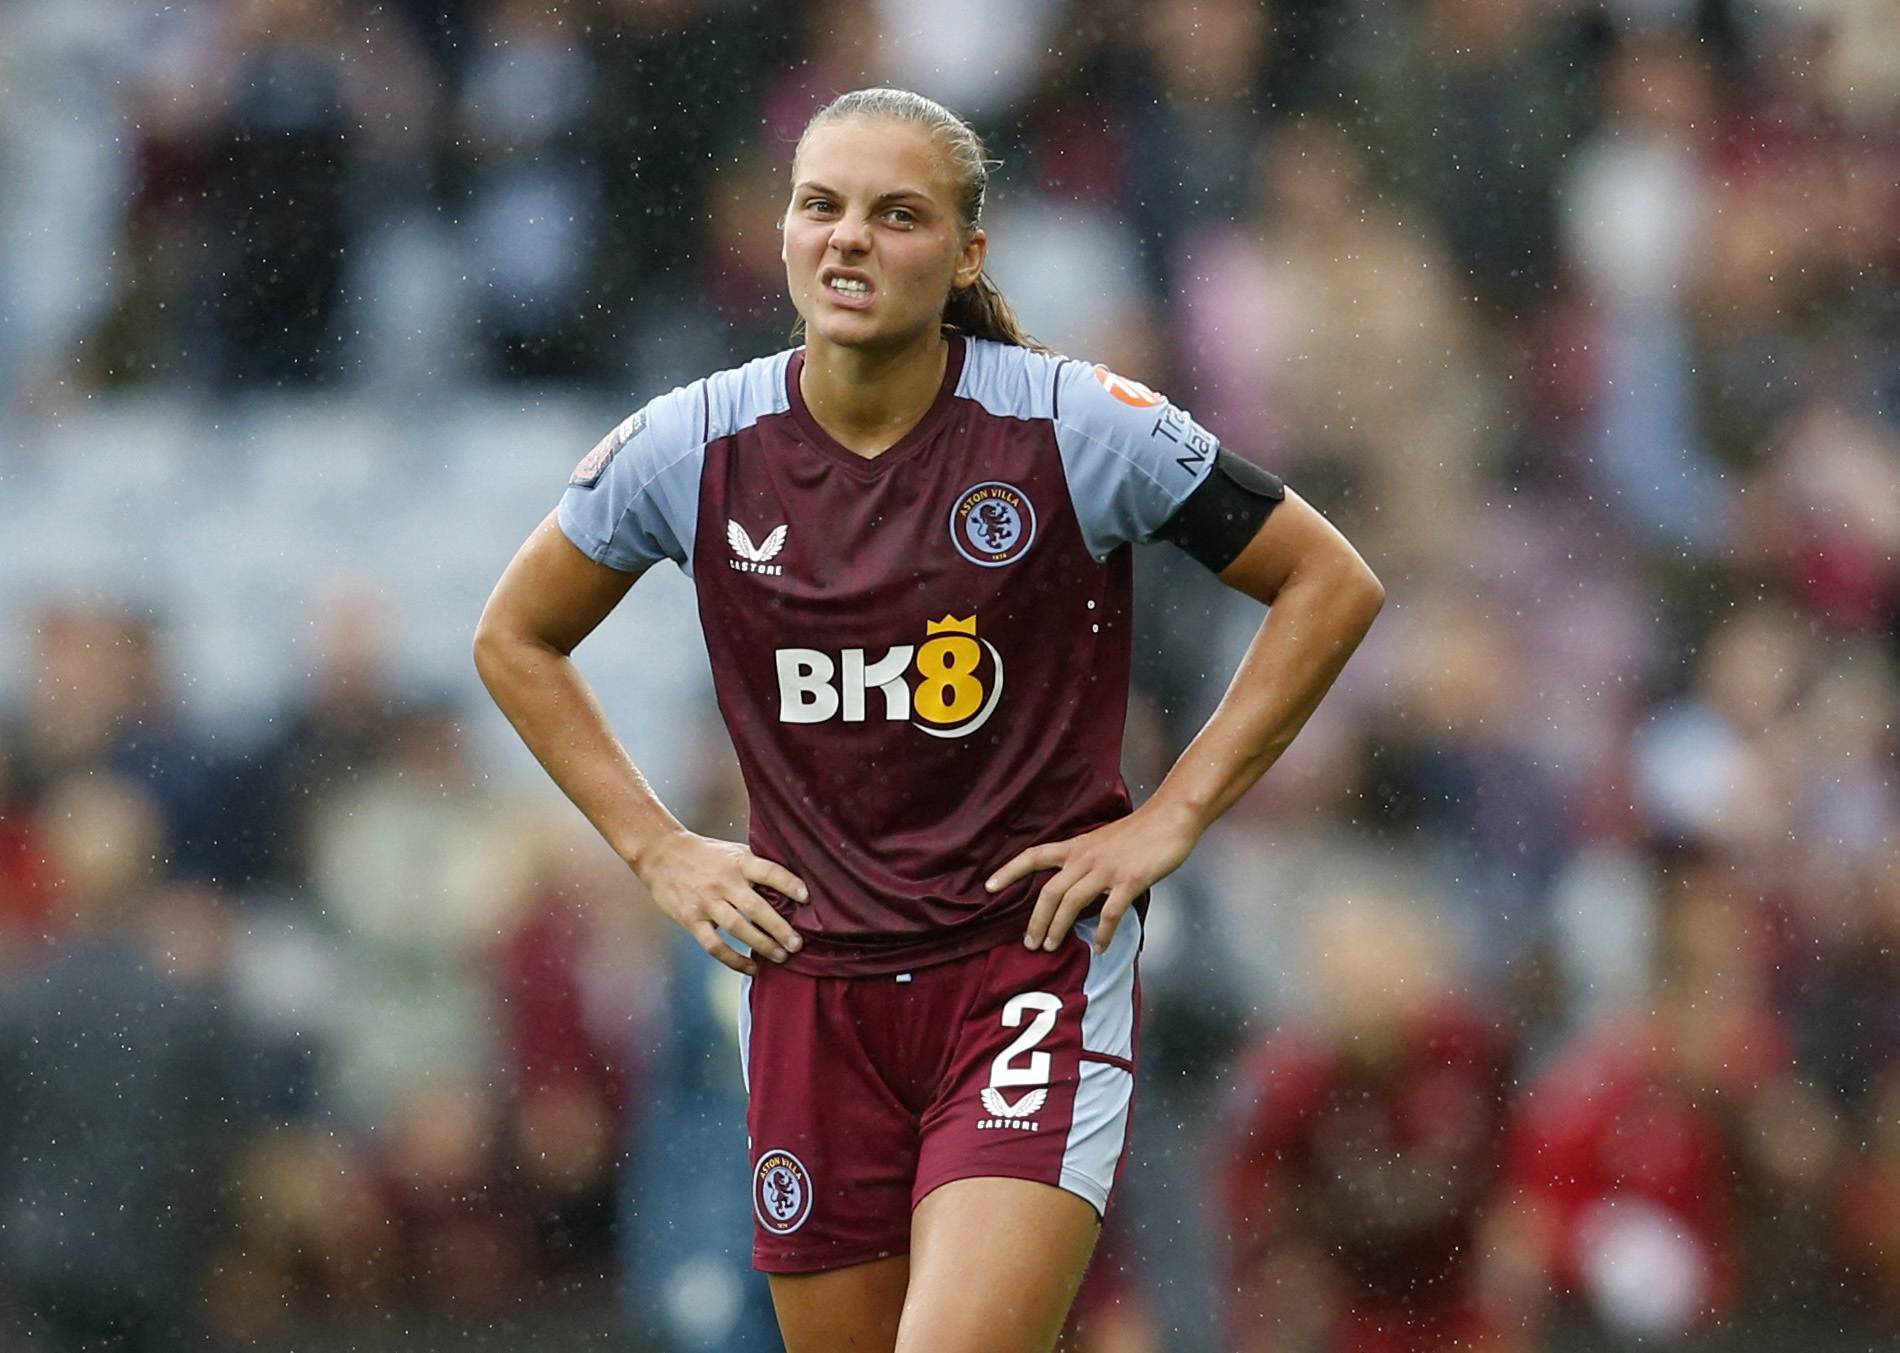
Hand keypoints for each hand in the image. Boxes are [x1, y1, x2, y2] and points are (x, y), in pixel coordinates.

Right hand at [630, 829, 809, 974]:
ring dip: (762, 945)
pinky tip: (751, 968)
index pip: (769, 872)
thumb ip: (755, 868)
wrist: (660, 853)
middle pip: (756, 908)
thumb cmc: (703, 854)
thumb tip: (788, 888)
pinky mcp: (692, 919)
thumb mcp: (732, 852)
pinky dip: (734, 960)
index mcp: (738, 863)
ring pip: (738, 928)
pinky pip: (715, 945)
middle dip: (780, 928)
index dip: (789, 884)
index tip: (807, 898)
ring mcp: (707, 902)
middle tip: (798, 943)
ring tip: (782, 956)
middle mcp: (724, 883)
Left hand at [985, 802, 1200, 954]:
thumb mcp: (1102, 841)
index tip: (989, 887)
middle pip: (1050, 890)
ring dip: (1058, 928)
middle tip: (1030, 943)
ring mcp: (1107, 870)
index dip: (1010, 871)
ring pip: (1072, 902)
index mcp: (1077, 846)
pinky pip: (1110, 912)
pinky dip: (1103, 933)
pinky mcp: (1129, 880)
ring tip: (1051, 946)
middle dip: (1035, 919)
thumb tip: (1073, 883)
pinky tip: (1100, 947)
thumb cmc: (1139, 831)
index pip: (1035, 856)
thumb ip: (1086, 860)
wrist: (1170, 817)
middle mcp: (1086, 858)